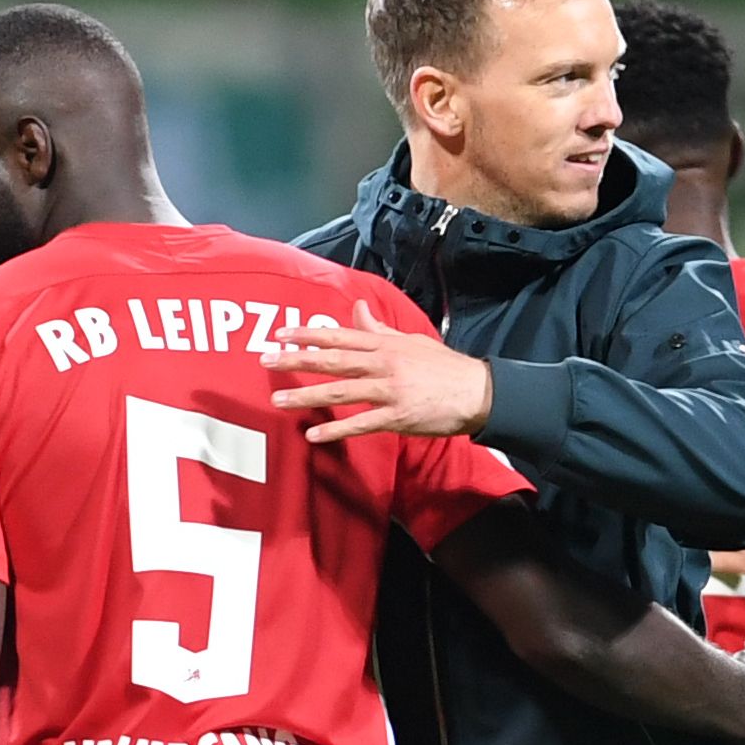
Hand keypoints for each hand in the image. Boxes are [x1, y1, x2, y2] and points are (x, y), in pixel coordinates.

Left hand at [266, 299, 493, 441]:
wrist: (477, 392)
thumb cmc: (444, 367)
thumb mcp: (411, 340)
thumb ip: (380, 329)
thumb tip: (358, 308)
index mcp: (386, 345)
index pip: (340, 337)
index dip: (308, 334)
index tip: (280, 334)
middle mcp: (384, 364)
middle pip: (333, 361)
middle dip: (297, 360)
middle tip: (267, 360)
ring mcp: (390, 391)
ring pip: (341, 391)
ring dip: (307, 396)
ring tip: (278, 400)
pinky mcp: (398, 417)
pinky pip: (361, 424)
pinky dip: (336, 430)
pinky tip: (313, 436)